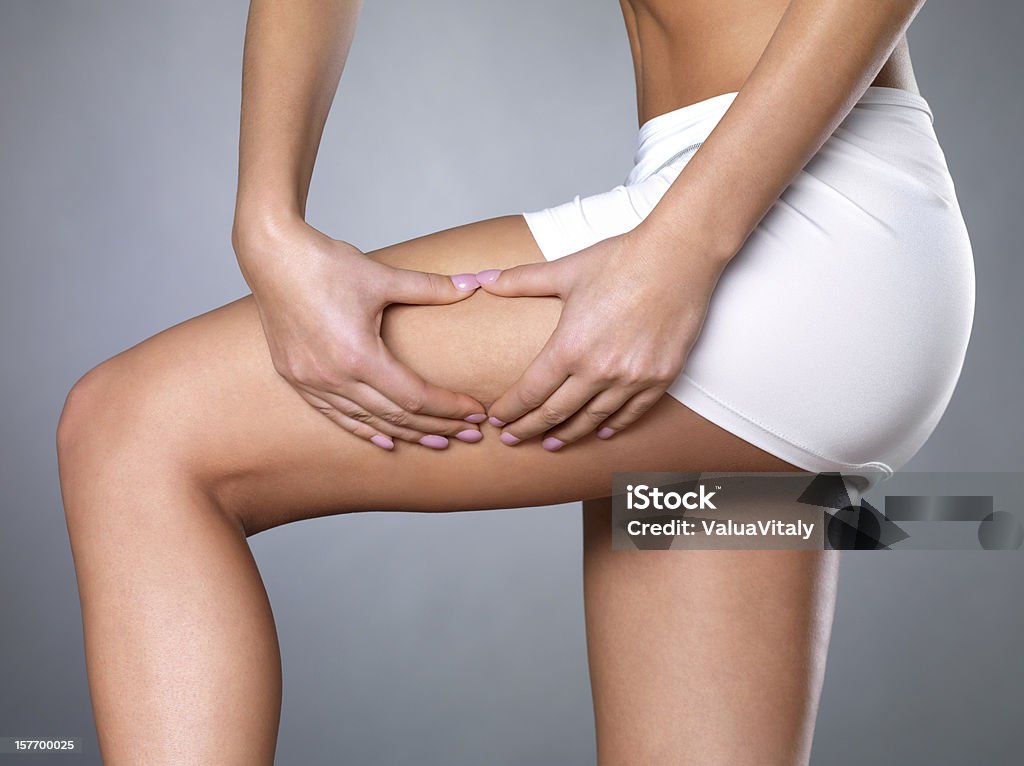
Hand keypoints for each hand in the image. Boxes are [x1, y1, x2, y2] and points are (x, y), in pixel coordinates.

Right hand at [234, 217, 487, 449]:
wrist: (271, 255)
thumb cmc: (323, 263)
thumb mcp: (382, 276)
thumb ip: (431, 287)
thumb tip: (473, 285)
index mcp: (357, 355)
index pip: (415, 396)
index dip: (449, 408)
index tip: (476, 412)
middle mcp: (333, 376)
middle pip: (396, 416)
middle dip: (439, 427)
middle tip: (471, 434)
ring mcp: (311, 382)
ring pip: (368, 422)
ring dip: (406, 435)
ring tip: (440, 441)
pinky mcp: (296, 378)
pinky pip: (336, 416)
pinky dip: (364, 429)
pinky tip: (386, 440)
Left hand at [474, 226, 726, 448]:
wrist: (679, 256)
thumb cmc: (622, 259)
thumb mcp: (566, 270)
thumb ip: (521, 281)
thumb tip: (482, 279)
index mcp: (570, 346)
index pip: (530, 392)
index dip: (511, 410)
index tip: (497, 419)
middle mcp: (599, 370)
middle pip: (555, 413)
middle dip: (529, 429)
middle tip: (512, 439)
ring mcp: (632, 378)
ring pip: (592, 419)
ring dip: (568, 434)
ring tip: (551, 443)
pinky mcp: (660, 378)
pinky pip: (632, 413)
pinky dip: (614, 425)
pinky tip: (601, 431)